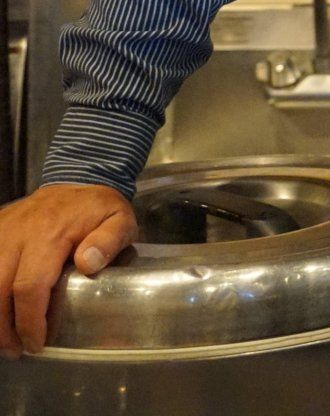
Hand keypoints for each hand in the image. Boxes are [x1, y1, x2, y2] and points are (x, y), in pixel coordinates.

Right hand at [0, 183, 136, 356]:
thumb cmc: (99, 208)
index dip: (29, 320)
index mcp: (49, 234)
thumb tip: (87, 264)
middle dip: (4, 327)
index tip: (38, 343)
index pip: (29, 286)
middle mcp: (18, 235)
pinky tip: (0, 312)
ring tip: (6, 339)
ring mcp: (1, 233)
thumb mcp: (119, 220)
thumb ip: (109, 241)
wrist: (76, 179)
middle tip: (17, 349)